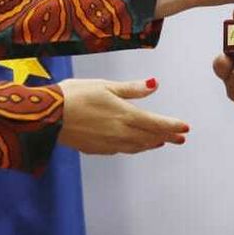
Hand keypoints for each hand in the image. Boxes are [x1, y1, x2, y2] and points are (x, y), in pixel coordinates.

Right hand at [57, 78, 189, 154]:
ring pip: (137, 146)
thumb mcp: (105, 85)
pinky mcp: (97, 150)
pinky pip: (122, 149)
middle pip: (150, 137)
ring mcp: (109, 144)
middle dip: (167, 137)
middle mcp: (120, 133)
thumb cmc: (74, 95)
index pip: (156, 123)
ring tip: (160, 142)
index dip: (172, 126)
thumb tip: (155, 84)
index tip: (186, 128)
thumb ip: (131, 89)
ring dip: (151, 143)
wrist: (47, 117)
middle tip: (180, 138)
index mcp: (124, 115)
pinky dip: (134, 146)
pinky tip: (134, 144)